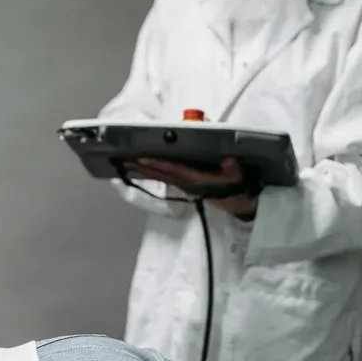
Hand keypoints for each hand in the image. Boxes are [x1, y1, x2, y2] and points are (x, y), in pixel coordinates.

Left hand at [125, 157, 257, 219]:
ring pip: (158, 177)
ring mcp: (182, 185)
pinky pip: (162, 178)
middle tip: (125, 159)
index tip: (143, 159)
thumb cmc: (233, 186)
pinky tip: (140, 168)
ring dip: (142, 170)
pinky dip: (150, 173)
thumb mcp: (237, 177)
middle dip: (142, 167)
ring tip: (126, 163)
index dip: (158, 164)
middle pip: (160, 174)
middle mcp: (185, 183)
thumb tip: (228, 160)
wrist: (234, 201)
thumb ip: (232, 169)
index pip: (173, 170)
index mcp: (195, 180)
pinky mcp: (181, 185)